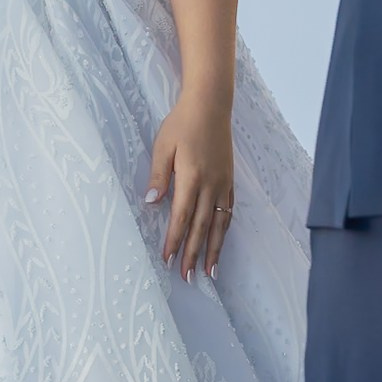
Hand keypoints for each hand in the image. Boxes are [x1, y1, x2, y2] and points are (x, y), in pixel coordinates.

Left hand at [146, 92, 234, 280]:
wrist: (211, 105)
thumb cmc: (182, 123)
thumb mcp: (163, 146)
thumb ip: (159, 176)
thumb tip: (152, 204)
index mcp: (192, 178)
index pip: (182, 217)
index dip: (174, 241)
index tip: (167, 259)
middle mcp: (211, 185)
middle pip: (202, 227)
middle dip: (194, 254)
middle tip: (187, 276)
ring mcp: (223, 184)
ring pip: (219, 224)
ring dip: (213, 249)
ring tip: (210, 272)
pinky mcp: (229, 180)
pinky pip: (228, 212)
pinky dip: (224, 231)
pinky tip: (220, 242)